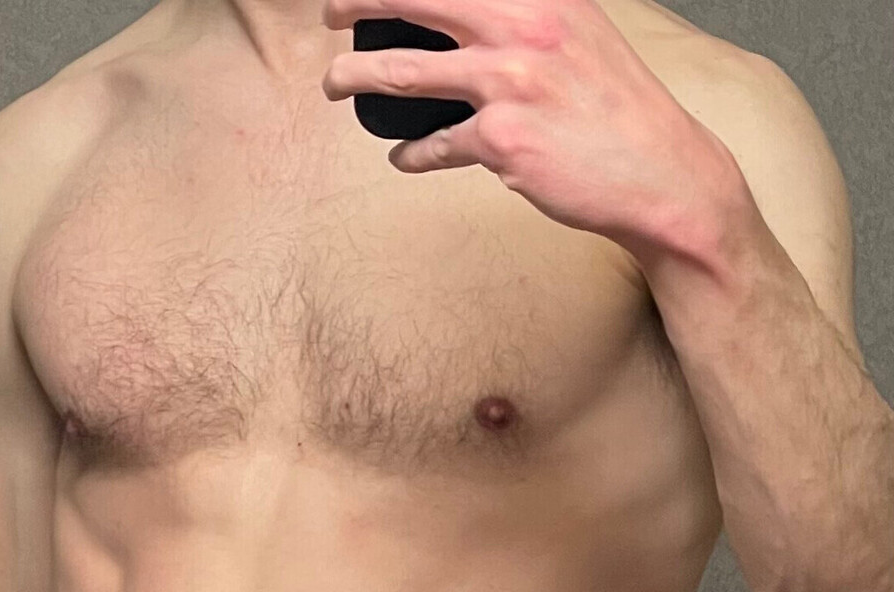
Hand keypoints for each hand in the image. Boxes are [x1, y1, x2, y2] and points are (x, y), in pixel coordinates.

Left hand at [321, 0, 740, 258]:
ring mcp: (509, 82)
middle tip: (332, 12)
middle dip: (357, 2)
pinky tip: (402, 156)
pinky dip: (411, 154)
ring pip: (403, 71)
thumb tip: (469, 19)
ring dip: (355, 76)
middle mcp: (523, 25)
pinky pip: (434, 146)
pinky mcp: (502, 140)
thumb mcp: (579, 34)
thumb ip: (528, 17)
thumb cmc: (618, 109)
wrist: (660, 173)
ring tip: (335, 83)